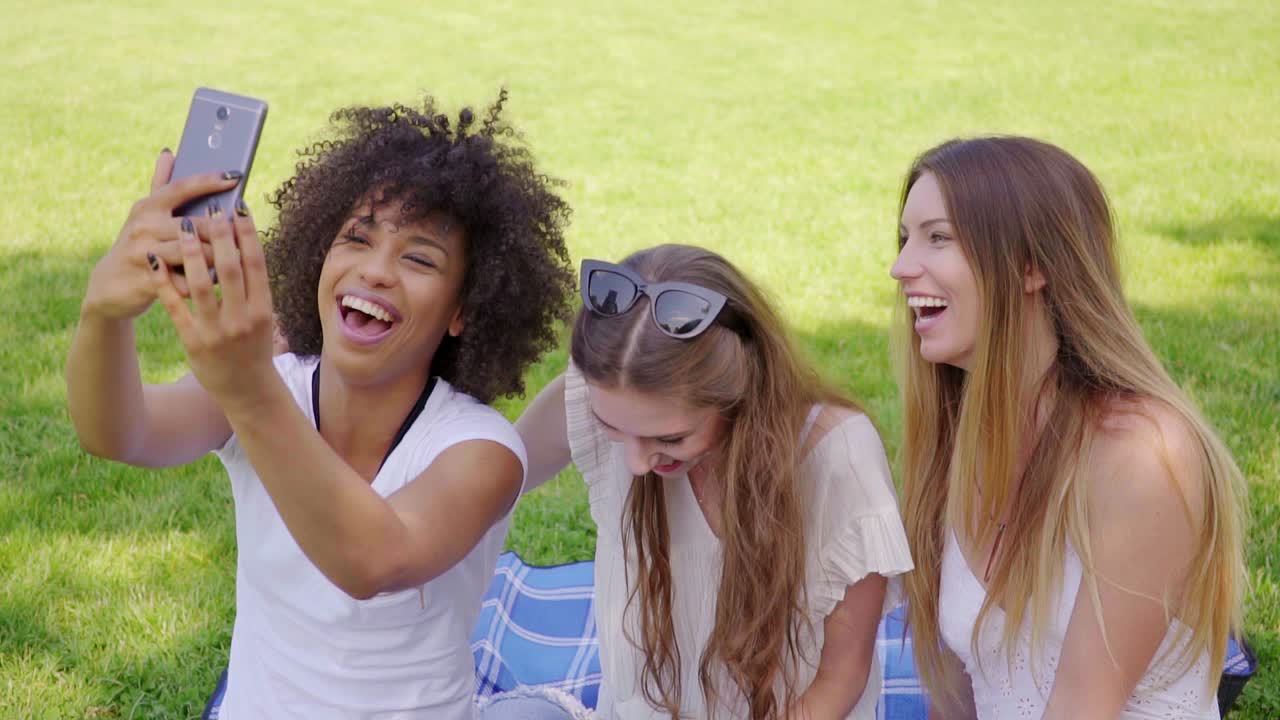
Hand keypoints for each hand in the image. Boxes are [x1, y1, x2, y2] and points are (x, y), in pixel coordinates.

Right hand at [82, 150, 237, 320]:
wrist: (111, 285)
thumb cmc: (139, 244)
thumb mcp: (145, 215)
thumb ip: (160, 185)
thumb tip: (169, 152)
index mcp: (148, 207)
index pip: (181, 187)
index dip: (209, 180)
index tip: (235, 175)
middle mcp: (144, 226)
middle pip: (196, 224)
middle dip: (223, 231)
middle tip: (245, 234)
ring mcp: (144, 253)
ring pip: (194, 252)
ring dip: (218, 257)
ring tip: (235, 258)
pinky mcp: (148, 281)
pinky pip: (187, 281)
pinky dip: (204, 281)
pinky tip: (217, 281)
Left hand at [150, 198, 277, 416]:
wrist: (247, 390)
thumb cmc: (256, 347)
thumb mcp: (265, 318)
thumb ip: (256, 287)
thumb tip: (248, 246)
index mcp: (263, 310)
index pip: (256, 264)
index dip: (247, 234)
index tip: (238, 208)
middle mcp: (242, 319)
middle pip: (229, 269)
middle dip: (218, 235)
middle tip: (209, 209)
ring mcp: (216, 331)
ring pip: (200, 285)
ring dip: (189, 252)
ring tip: (180, 226)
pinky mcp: (193, 341)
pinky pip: (175, 306)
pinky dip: (164, 282)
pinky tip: (156, 261)